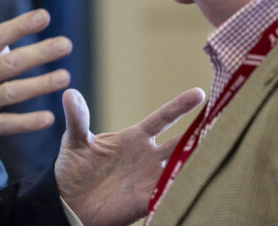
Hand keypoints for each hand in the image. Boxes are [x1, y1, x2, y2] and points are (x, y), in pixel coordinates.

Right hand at [0, 9, 71, 166]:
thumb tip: (9, 43)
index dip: (20, 25)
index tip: (44, 16)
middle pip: (10, 62)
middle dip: (40, 52)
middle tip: (65, 44)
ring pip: (13, 91)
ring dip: (41, 84)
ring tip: (64, 77)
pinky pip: (6, 124)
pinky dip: (27, 122)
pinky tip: (47, 117)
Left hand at [55, 88, 205, 225]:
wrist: (70, 201)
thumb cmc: (74, 167)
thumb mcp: (75, 141)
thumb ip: (77, 119)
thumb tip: (70, 94)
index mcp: (135, 137)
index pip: (163, 118)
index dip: (180, 106)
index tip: (199, 93)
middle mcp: (149, 156)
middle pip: (182, 142)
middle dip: (203, 133)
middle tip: (225, 121)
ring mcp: (151, 178)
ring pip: (183, 166)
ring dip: (198, 160)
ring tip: (219, 151)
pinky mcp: (148, 200)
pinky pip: (171, 193)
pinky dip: (183, 188)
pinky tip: (195, 183)